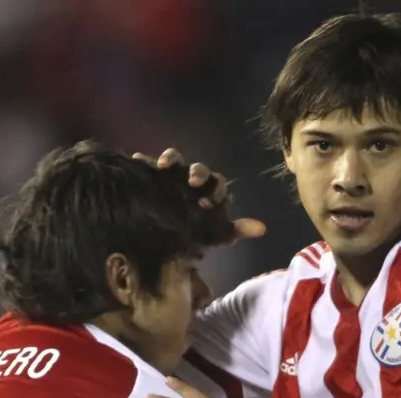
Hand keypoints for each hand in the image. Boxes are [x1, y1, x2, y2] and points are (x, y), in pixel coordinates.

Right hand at [132, 148, 266, 242]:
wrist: (170, 235)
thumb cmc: (197, 231)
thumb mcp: (215, 234)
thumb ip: (234, 230)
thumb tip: (262, 229)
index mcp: (210, 190)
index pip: (217, 184)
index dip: (215, 190)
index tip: (207, 203)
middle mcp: (193, 178)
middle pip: (198, 170)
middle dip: (197, 172)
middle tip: (193, 181)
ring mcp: (174, 174)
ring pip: (176, 160)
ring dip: (172, 159)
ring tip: (163, 165)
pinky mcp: (154, 174)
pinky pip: (150, 164)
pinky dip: (146, 160)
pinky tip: (138, 159)